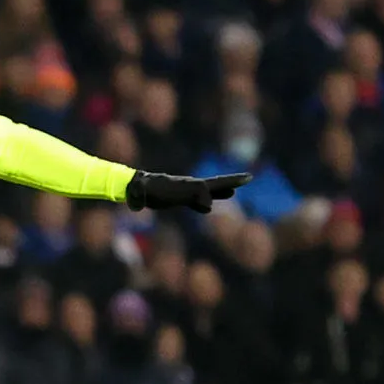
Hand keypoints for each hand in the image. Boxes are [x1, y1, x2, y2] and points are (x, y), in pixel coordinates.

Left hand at [125, 170, 252, 212]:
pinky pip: (197, 200)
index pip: (199, 189)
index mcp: (179, 185)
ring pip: (208, 191)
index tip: (207, 206)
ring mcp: (185, 190)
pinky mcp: (180, 197)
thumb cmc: (137, 189)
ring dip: (222, 191)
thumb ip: (141, 195)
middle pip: (212, 184)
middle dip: (230, 181)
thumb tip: (139, 203)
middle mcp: (186, 186)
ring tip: (234, 190)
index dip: (206, 196)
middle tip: (248, 177)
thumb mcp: (141, 192)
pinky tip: (210, 206)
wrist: (135, 186)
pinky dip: (205, 202)